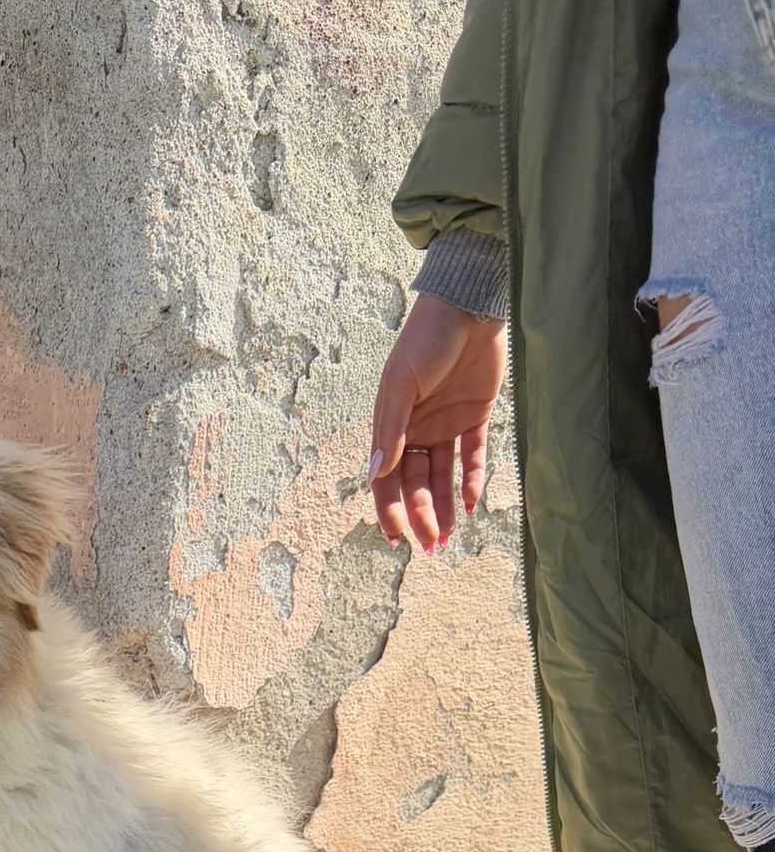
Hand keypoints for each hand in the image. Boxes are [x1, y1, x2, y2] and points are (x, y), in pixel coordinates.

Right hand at [368, 293, 506, 550]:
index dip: (388, 508)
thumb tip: (375, 475)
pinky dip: (471, 479)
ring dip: (443, 506)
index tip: (395, 538)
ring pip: (442, 476)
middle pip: (415, 483)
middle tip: (431, 545)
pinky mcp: (476, 416)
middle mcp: (416, 429)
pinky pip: (472, 455)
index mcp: (392, 424)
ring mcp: (445, 424)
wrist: (468, 305)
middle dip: (420, 515)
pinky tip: (469, 503)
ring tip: (448, 537)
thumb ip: (391, 430)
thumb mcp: (402, 384)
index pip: (386, 477)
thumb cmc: (425, 340)